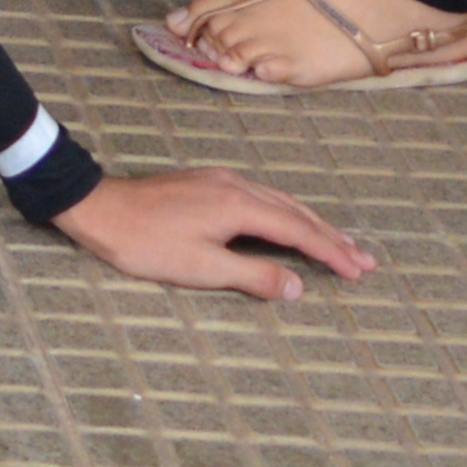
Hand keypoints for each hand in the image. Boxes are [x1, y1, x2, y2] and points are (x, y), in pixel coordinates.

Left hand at [49, 167, 376, 302]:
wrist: (100, 207)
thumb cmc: (146, 243)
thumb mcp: (202, 268)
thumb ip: (252, 276)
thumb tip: (296, 286)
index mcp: (239, 205)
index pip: (299, 231)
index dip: (331, 252)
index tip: (359, 270)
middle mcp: (237, 185)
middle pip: (297, 212)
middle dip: (333, 237)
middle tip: (366, 259)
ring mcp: (222, 180)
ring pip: (281, 200)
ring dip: (313, 223)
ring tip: (340, 242)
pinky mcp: (209, 181)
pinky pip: (263, 195)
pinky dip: (288, 211)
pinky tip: (290, 219)